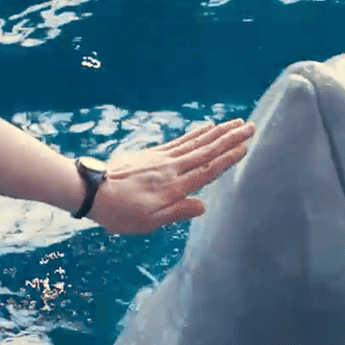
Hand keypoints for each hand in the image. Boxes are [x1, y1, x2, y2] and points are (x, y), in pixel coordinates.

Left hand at [87, 118, 254, 233]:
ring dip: (217, 131)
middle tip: (250, 126)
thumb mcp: (150, 222)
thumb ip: (178, 212)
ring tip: (235, 122)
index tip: (245, 146)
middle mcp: (172, 168)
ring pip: (196, 142)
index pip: (208, 170)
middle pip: (207, 150)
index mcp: (174, 187)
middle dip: (230, 138)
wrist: (93, 191)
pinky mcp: (152, 154)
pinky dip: (195, 133)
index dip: (228, 158)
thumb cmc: (121, 213)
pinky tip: (206, 126)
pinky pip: (180, 141)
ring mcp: (162, 159)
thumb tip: (204, 206)